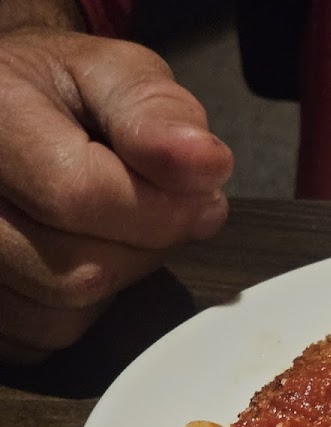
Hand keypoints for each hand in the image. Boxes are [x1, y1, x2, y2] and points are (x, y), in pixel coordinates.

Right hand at [0, 27, 233, 362]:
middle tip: (149, 212)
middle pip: (73, 270)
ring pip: (57, 314)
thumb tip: (203, 164)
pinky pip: (38, 339)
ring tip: (107, 230)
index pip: (78, 194)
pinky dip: (76, 312)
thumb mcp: (114, 75)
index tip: (196, 197)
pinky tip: (72, 256)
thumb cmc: (60, 96)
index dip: (159, 210)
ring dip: (111, 283)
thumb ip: (158, 112)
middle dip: (141, 249)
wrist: (5, 114)